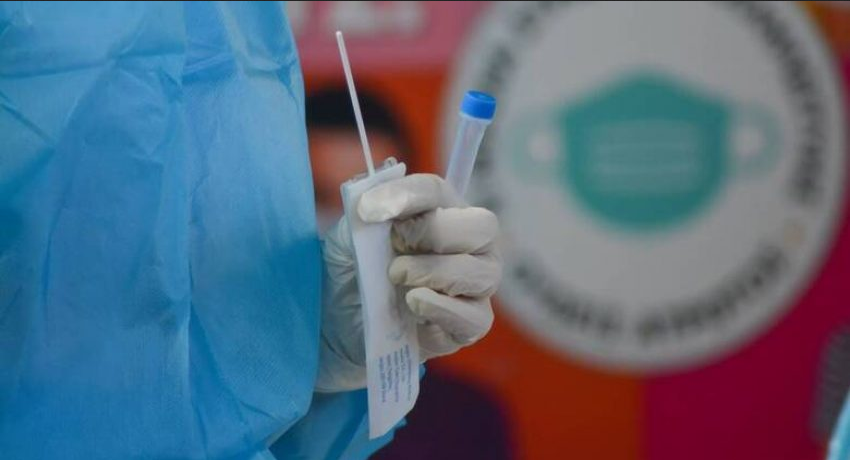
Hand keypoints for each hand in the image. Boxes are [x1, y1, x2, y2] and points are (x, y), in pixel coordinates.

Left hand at [316, 174, 500, 391]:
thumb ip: (360, 211)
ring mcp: (478, 285)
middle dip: (434, 233)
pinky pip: (472, 317)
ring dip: (433, 271)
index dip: (405, 196)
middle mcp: (473, 244)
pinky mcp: (472, 324)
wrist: (343, 322)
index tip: (367, 210)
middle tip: (396, 248)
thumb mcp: (349, 236)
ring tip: (396, 277)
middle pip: (481, 225)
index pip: (436, 191)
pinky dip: (440, 309)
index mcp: (445, 210)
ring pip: (480, 271)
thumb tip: (368, 191)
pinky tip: (412, 305)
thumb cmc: (356, 269)